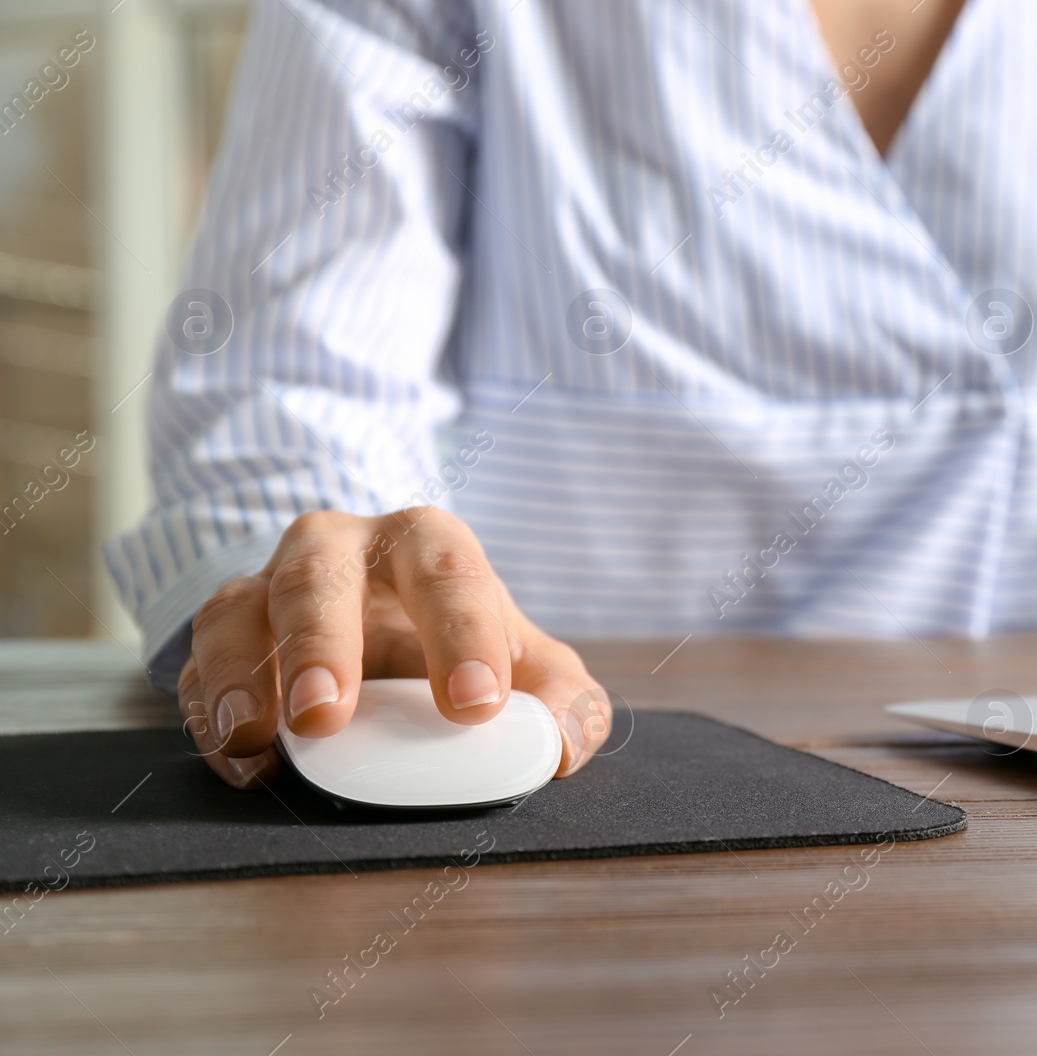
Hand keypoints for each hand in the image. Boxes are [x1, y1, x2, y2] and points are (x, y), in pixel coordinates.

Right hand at [178, 507, 610, 788]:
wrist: (392, 628)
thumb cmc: (466, 643)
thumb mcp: (529, 665)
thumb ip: (566, 702)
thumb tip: (564, 749)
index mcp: (429, 545)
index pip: (449, 572)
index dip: (463, 633)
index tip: (477, 704)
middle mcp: (342, 551)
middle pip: (319, 574)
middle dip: (320, 641)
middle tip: (327, 716)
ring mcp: (270, 589)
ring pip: (238, 611)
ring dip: (244, 672)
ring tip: (261, 736)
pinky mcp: (226, 640)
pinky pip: (200, 666)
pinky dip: (210, 712)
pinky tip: (242, 761)